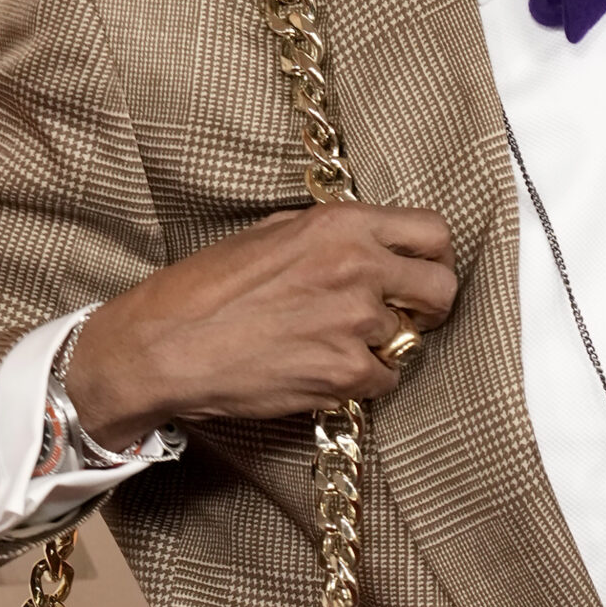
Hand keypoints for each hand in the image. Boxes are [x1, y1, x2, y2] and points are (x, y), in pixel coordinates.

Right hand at [65, 205, 457, 444]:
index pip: (433, 232)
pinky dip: (362, 382)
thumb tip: (370, 243)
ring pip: (408, 341)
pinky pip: (384, 381)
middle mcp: (358, 266)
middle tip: (405, 317)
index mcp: (341, 224)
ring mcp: (355, 322)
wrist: (164, 345)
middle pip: (441, 289)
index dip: (433, 258)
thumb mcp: (270, 232)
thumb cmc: (205, 288)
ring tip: (331, 344)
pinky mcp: (345, 372)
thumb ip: (330, 234)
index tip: (420, 274)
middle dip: (429, 307)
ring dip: (381, 347)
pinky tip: (322, 370)